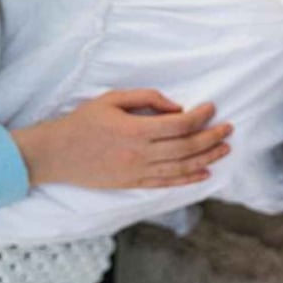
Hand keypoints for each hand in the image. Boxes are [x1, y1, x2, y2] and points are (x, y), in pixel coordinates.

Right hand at [11, 90, 231, 189]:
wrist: (54, 154)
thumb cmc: (82, 122)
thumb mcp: (111, 99)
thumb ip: (147, 98)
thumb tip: (177, 107)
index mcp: (134, 130)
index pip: (179, 125)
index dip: (200, 116)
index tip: (212, 107)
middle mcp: (139, 154)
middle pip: (186, 148)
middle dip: (212, 137)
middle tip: (228, 128)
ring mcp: (136, 172)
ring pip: (181, 167)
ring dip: (207, 158)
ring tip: (225, 148)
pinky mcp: (132, 184)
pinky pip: (166, 183)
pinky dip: (188, 179)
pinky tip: (205, 173)